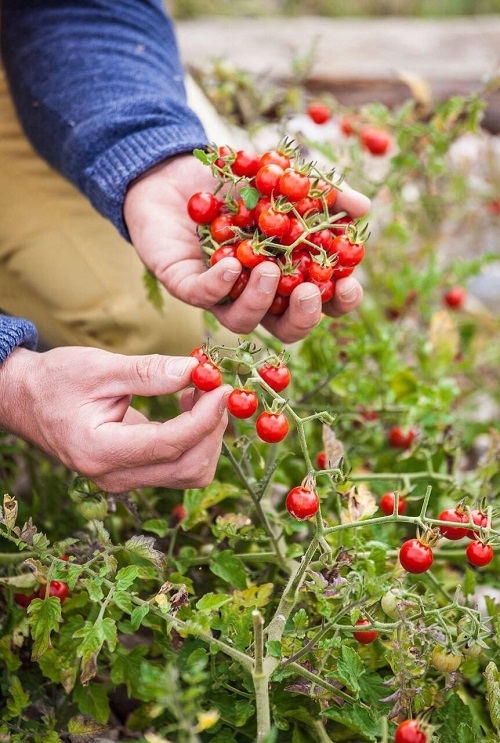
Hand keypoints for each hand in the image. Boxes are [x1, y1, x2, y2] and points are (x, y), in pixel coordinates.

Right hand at [0, 347, 230, 491]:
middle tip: (214, 387)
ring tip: (201, 395)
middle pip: (189, 468)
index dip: (205, 417)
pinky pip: (179, 466)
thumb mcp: (99, 368)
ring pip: (190, 473)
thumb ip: (148, 372)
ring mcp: (124, 480)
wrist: (26, 400)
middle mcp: (114, 476)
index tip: (222, 387)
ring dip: (208, 435)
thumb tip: (195, 370)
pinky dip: (196, 439)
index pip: (170, 445)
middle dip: (212, 428)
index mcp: (100, 452)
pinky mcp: (133, 473)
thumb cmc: (56, 380)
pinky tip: (189, 408)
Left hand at [124, 153, 370, 344]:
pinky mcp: (184, 284)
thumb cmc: (236, 180)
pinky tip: (230, 263)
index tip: (349, 284)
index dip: (339, 302)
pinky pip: (202, 295)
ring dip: (260, 301)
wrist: (177, 168)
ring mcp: (220, 293)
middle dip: (302, 317)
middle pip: (285, 327)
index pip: (321, 301)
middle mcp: (255, 293)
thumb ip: (323, 192)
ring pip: (242, 320)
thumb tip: (363, 207)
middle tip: (309, 292)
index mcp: (288, 274)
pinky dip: (219, 284)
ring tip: (269, 269)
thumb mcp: (285, 178)